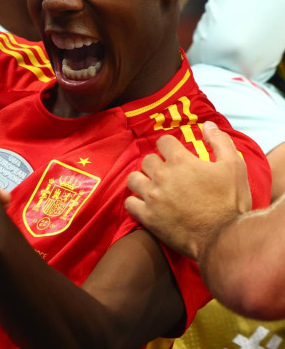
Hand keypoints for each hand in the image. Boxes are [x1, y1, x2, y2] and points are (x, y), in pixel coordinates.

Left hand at [125, 121, 251, 259]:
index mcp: (180, 161)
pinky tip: (146, 205)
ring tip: (153, 187)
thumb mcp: (234, 167)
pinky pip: (129, 203)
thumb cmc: (230, 202)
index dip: (169, 146)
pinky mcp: (148, 216)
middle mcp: (161, 175)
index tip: (174, 154)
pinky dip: (136, 202)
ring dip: (142, 181)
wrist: (224, 237)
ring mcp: (152, 196)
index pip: (163, 141)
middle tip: (167, 174)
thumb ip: (220, 142)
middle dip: (156, 164)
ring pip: (133, 179)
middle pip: (147, 160)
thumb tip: (207, 125)